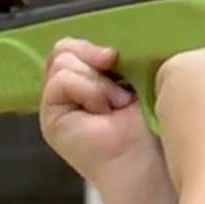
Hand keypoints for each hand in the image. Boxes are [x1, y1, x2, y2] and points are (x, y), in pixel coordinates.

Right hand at [39, 38, 155, 183]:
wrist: (151, 158)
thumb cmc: (152, 121)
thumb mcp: (134, 76)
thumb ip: (115, 57)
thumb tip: (107, 51)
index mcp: (89, 78)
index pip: (73, 45)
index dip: (93, 47)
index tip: (117, 57)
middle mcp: (70, 91)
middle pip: (64, 49)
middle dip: (96, 62)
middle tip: (120, 87)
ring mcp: (58, 104)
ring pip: (62, 62)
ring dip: (98, 83)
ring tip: (116, 106)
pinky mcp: (51, 118)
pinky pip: (62, 80)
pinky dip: (89, 91)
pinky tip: (104, 113)